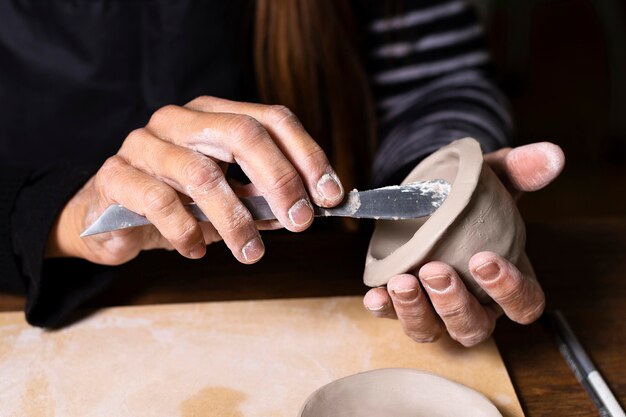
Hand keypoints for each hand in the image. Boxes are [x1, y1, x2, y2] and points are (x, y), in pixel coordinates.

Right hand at [45, 96, 343, 264]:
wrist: (108, 218)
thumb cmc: (175, 204)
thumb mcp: (228, 199)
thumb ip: (263, 198)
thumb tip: (309, 207)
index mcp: (213, 115)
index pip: (271, 119)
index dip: (307, 155)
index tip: (330, 194)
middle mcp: (179, 120)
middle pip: (242, 133)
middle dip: (280, 179)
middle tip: (300, 221)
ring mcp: (144, 144)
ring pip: (203, 173)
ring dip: (237, 220)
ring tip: (251, 252)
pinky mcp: (116, 176)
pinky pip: (160, 202)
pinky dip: (187, 232)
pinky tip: (197, 249)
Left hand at [362, 142, 564, 345]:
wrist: (430, 192)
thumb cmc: (472, 193)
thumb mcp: (496, 176)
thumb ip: (521, 170)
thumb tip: (551, 155)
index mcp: (508, 282)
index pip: (523, 304)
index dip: (509, 291)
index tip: (484, 259)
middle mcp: (475, 304)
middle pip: (473, 327)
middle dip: (454, 304)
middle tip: (435, 270)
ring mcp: (436, 309)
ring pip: (432, 331)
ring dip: (416, 311)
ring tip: (401, 282)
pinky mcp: (403, 303)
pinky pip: (394, 317)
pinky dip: (385, 310)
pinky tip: (374, 296)